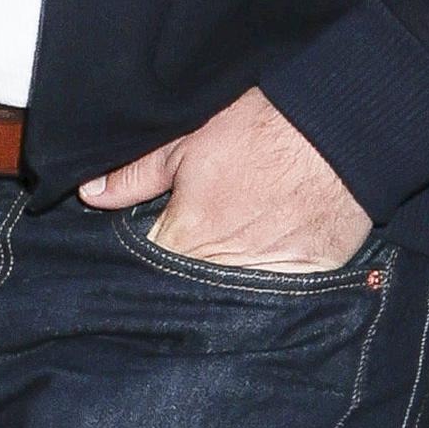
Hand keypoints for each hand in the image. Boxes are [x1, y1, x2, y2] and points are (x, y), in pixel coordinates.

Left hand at [79, 88, 372, 272]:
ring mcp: (271, 279)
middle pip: (187, 287)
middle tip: (189, 242)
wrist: (338, 129)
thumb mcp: (187, 140)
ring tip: (226, 250)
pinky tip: (263, 259)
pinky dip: (265, 285)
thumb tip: (90, 194)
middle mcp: (227, 267)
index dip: (140, 256)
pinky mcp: (309, 279)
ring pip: (229, 300)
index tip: (144, 241)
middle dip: (177, 274)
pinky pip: (275, 295)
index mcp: (190, 234)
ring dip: (220, 283)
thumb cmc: (261, 127)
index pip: (148, 266)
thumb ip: (136, 174)